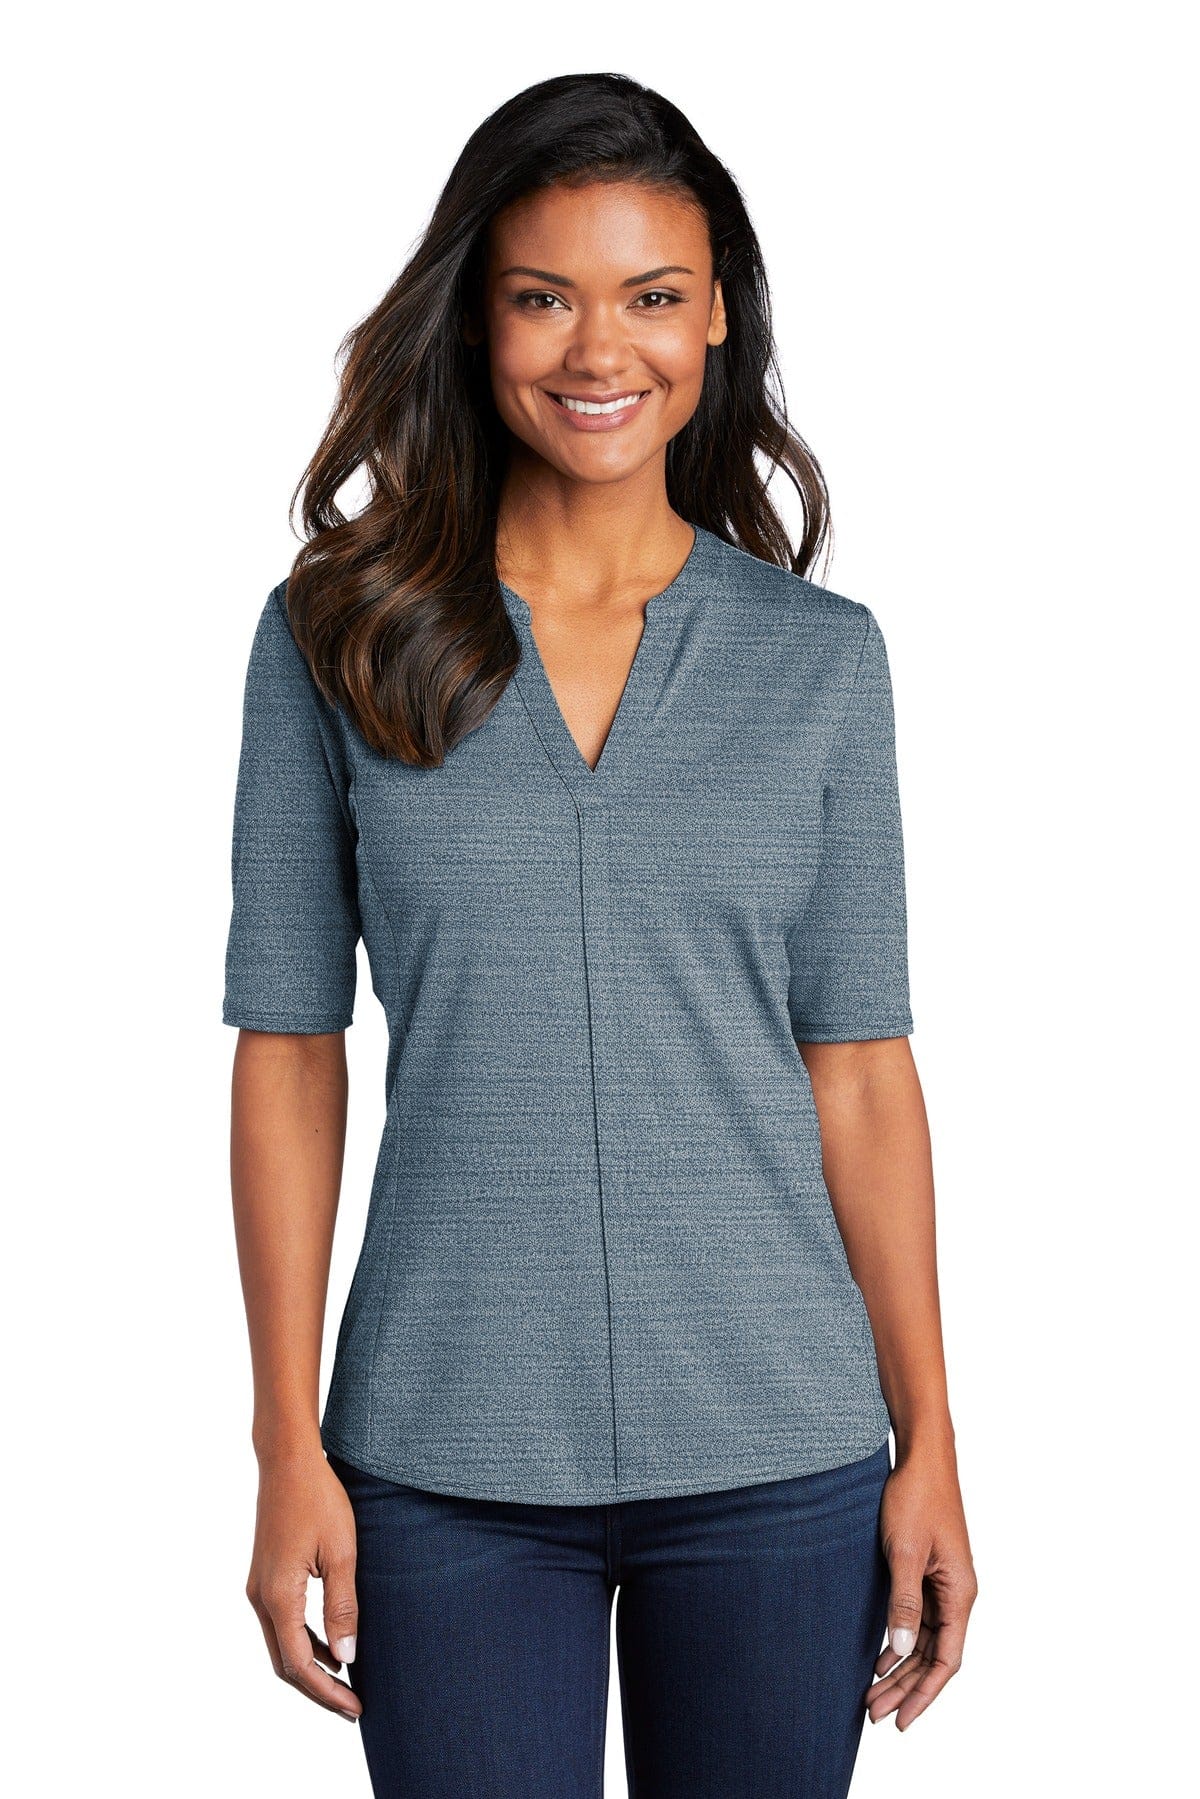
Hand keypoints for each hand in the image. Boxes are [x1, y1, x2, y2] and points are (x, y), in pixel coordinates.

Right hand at [245, 1449, 362, 1722]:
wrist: (288, 1462)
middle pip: (284, 1664)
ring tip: (345, 1682)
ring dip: (310, 1667)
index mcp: (278, 1596)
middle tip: (352, 1706)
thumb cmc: (319, 1500)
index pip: (300, 1664)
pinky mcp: (264, 1576)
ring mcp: (258, 1587)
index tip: (355, 1708)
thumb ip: (342, 1607)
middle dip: (317, 1689)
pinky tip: (330, 1644)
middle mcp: (260, 1598)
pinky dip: (303, 1642)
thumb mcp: (341, 1553)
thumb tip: (346, 1658)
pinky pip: (281, 1623)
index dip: (327, 1692)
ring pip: (280, 1645)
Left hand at [865, 1443, 976, 1730]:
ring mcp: (943, 1583)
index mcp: (960, 1593)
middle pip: (935, 1656)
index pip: (947, 1660)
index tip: (901, 1721)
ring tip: (872, 1694)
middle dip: (906, 1688)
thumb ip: (903, 1603)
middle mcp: (956, 1594)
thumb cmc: (916, 1498)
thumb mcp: (904, 1552)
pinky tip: (879, 1657)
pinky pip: (917, 1619)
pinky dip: (900, 1642)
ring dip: (901, 1669)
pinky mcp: (928, 1572)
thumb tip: (903, 1652)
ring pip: (925, 1641)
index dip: (924, 1694)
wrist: (921, 1456)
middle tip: (874, 1714)